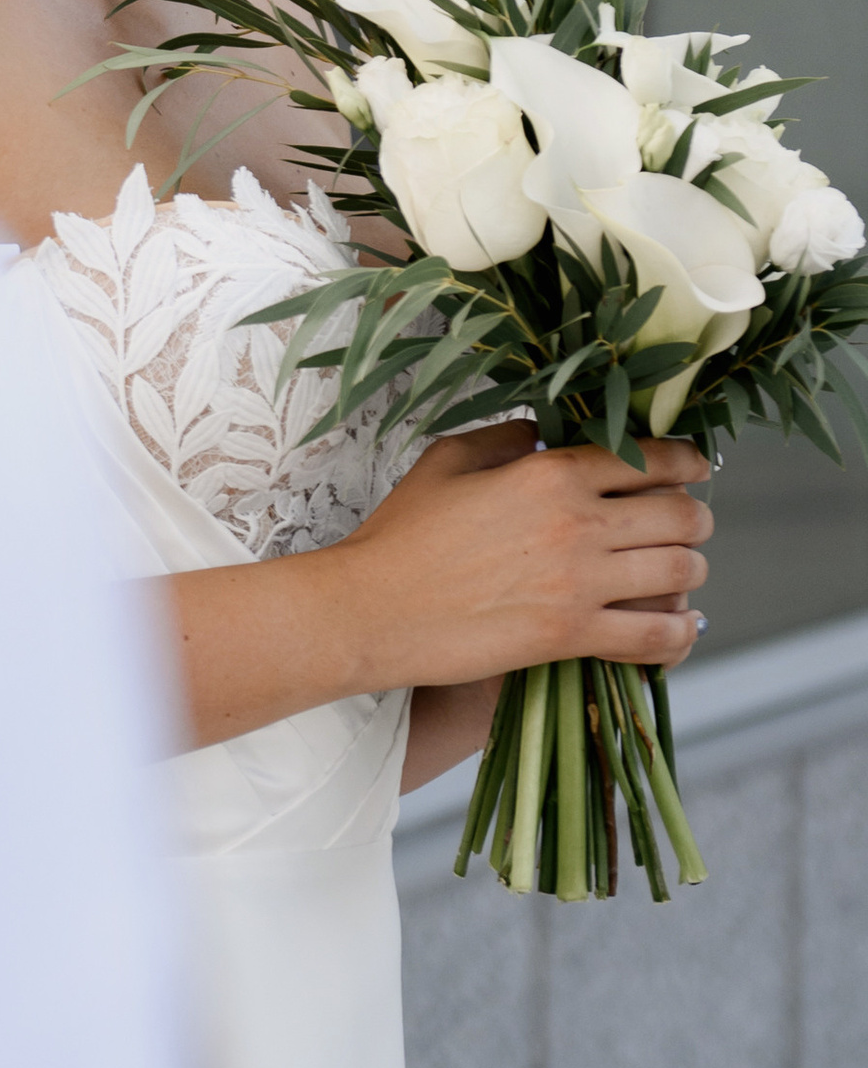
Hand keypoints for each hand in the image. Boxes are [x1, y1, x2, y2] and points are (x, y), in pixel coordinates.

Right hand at [342, 428, 709, 694]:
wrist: (370, 609)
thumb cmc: (400, 534)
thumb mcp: (446, 461)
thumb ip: (506, 439)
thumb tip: (547, 431)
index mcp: (549, 472)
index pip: (648, 459)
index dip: (687, 462)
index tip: (698, 468)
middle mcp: (576, 522)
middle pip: (679, 516)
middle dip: (695, 520)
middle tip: (690, 526)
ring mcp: (578, 583)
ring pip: (679, 572)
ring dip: (691, 571)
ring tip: (683, 573)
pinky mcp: (570, 636)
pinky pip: (655, 636)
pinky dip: (678, 634)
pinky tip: (677, 629)